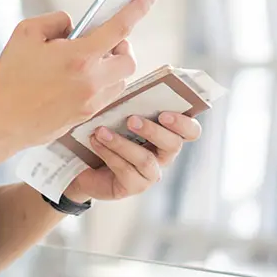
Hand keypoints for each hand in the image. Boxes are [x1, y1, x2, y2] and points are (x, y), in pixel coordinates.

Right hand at [0, 0, 156, 148]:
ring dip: (112, 68)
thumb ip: (55, 21)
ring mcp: (91, 102)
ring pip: (120, 81)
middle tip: (104, 42)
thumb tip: (73, 26)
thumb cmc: (11, 77)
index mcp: (79, 57)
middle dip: (122, 47)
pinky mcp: (86, 117)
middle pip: (129, 60)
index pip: (119, 28)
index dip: (137, 10)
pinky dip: (101, 84)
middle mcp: (92, 81)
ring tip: (87, 63)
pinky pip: (106, 96)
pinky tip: (78, 81)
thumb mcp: (26, 33)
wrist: (3, 122)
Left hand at [62, 111, 202, 203]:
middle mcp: (164, 155)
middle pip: (173, 145)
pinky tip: (96, 142)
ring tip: (101, 131)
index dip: (183, 123)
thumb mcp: (120, 117)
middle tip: (132, 120)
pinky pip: (126, 170)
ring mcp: (150, 174)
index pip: (191, 131)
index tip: (164, 114)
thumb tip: (127, 90)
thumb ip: (131, 106)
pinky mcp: (134, 187)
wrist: (85, 164)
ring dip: (122, 143)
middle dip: (153, 131)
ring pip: (146, 160)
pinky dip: (109, 153)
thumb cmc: (108, 132)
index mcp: (168, 134)